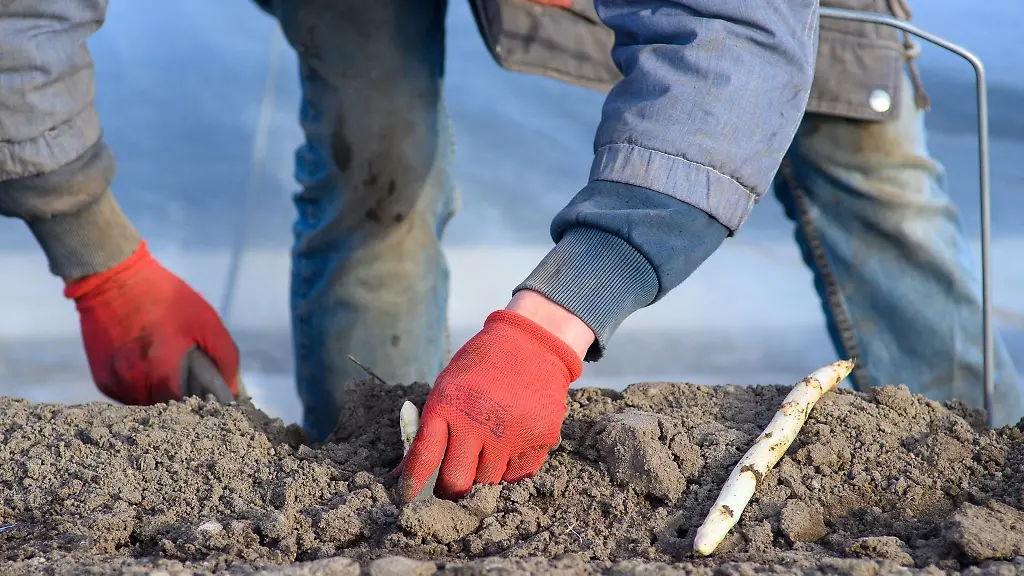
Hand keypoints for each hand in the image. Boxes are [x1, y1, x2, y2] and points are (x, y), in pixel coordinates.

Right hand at [64, 241, 239, 404]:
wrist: (112, 278)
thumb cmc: (165, 297)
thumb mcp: (206, 321)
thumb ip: (224, 357)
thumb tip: (233, 389)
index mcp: (164, 373)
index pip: (192, 408)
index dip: (205, 401)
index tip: (214, 394)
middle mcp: (135, 385)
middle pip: (169, 409)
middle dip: (183, 398)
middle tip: (192, 378)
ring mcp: (116, 385)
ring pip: (148, 405)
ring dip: (161, 394)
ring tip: (168, 368)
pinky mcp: (103, 381)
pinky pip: (130, 396)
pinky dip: (143, 387)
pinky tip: (149, 364)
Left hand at [397, 296, 589, 503]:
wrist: (532, 345)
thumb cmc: (480, 368)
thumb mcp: (447, 387)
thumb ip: (429, 429)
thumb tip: (402, 473)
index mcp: (449, 405)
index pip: (424, 456)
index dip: (412, 482)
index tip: (405, 498)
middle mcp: (479, 422)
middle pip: (457, 481)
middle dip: (448, 490)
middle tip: (448, 488)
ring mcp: (512, 434)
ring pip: (488, 483)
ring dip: (481, 477)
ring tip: (484, 454)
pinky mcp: (539, 441)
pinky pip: (517, 476)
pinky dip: (508, 470)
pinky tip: (508, 446)